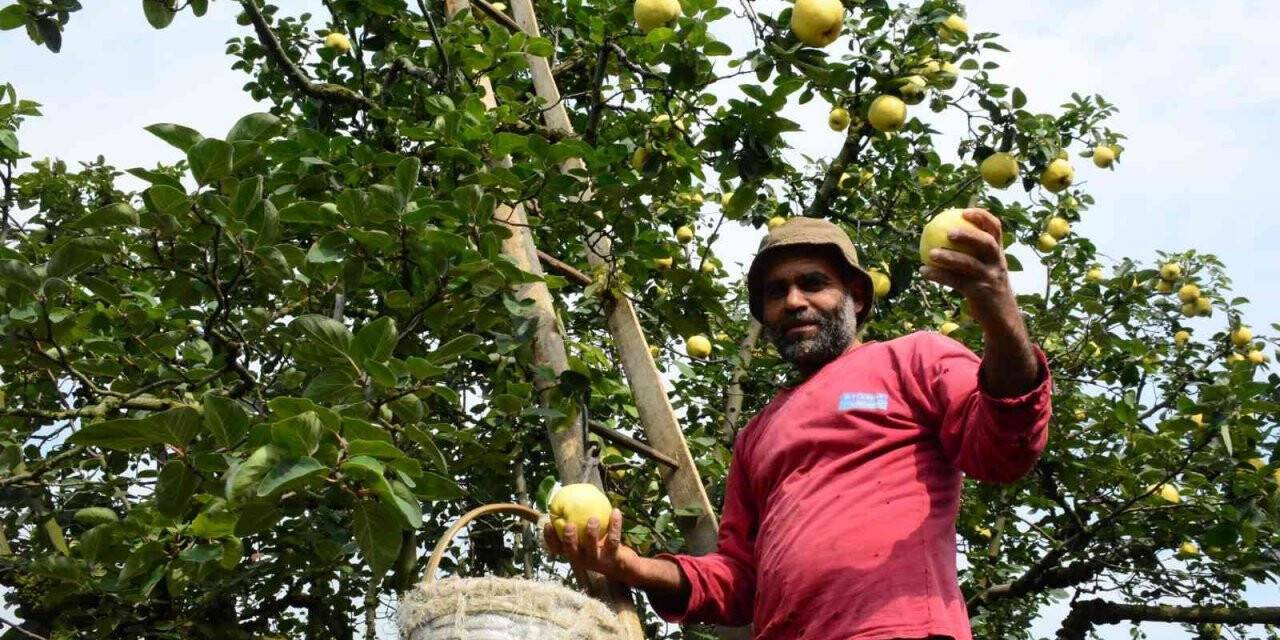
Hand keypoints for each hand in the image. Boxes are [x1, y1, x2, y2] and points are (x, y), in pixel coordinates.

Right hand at [543, 509, 637, 581]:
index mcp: (574, 552)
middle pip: (571, 551)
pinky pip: (613, 540)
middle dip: (568, 538)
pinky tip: (615, 511)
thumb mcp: (585, 532)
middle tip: (569, 525)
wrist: (621, 562)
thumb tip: (569, 494)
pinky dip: (614, 525)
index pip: (557, 548)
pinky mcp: (613, 558)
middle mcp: (582, 559)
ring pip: (592, 548)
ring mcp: (597, 560)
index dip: (550, 538)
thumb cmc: (600, 542)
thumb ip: (577, 517)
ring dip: (591, 534)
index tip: (548, 524)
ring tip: (593, 519)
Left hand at [919, 208, 1018, 331]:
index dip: (982, 217)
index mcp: (999, 254)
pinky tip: (924, 271)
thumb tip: (946, 232)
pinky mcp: (980, 293)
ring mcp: (990, 279)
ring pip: (969, 264)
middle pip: (987, 244)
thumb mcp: (986, 268)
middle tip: (948, 232)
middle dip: (969, 235)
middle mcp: (997, 264)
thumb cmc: (988, 288)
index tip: (964, 211)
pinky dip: (939, 275)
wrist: (1002, 318)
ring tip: (931, 253)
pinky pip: (956, 282)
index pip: (996, 229)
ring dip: (949, 257)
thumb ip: (974, 253)